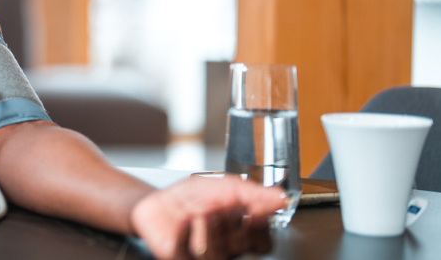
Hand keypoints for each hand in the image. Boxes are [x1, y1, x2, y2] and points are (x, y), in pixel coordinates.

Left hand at [130, 176, 284, 259]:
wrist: (159, 201)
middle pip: (240, 244)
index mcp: (240, 235)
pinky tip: (183, 219)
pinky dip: (185, 233)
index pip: (262, 243)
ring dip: (211, 227)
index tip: (255, 210)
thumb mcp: (226, 187)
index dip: (260, 228)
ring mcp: (203, 255)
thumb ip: (254, 193)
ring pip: (216, 253)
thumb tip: (282, 197)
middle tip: (222, 204)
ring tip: (203, 210)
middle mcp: (225, 249)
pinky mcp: (179, 256)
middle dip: (231, 219)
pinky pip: (185, 251)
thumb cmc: (194, 198)